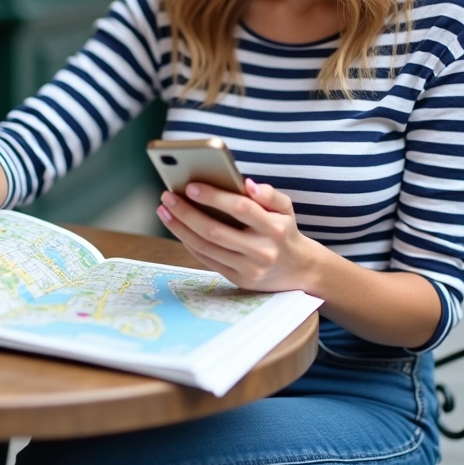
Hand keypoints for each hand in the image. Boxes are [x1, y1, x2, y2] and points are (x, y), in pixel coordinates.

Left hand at [156, 178, 321, 291]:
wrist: (299, 271)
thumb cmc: (285, 231)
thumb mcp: (285, 209)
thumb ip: (269, 194)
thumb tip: (246, 184)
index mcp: (275, 228)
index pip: (241, 208)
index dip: (214, 197)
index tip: (191, 186)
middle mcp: (262, 251)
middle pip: (216, 231)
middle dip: (187, 213)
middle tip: (167, 197)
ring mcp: (249, 269)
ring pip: (206, 247)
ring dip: (180, 228)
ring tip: (165, 211)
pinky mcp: (239, 280)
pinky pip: (207, 260)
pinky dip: (189, 243)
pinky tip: (178, 228)